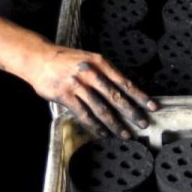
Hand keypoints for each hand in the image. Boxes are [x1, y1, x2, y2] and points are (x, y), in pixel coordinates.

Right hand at [19, 43, 156, 137]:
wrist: (39, 58)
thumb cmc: (66, 61)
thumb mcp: (89, 60)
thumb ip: (104, 74)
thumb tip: (124, 91)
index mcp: (100, 63)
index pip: (125, 82)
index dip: (140, 96)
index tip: (153, 107)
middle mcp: (91, 73)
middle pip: (116, 97)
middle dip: (132, 113)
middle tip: (143, 124)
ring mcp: (78, 84)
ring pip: (101, 109)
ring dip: (115, 124)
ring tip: (124, 134)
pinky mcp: (65, 95)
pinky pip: (84, 114)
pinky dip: (95, 126)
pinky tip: (103, 133)